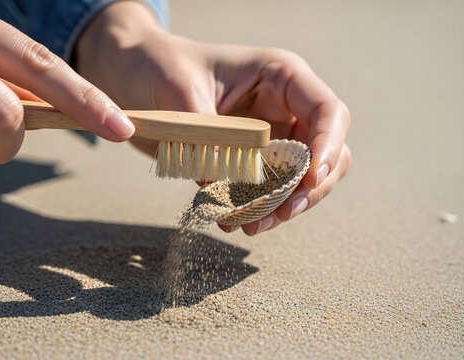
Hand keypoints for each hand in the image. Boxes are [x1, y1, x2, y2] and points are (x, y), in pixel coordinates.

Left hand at [76, 1, 350, 234]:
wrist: (135, 73)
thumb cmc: (162, 65)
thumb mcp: (180, 91)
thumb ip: (204, 133)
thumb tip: (217, 183)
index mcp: (280, 77)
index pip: (327, 112)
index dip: (328, 147)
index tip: (310, 180)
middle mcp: (284, 107)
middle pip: (327, 152)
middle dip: (309, 188)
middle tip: (280, 213)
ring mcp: (270, 135)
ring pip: (300, 179)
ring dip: (282, 206)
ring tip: (248, 226)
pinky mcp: (250, 159)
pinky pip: (267, 190)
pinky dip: (256, 209)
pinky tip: (232, 221)